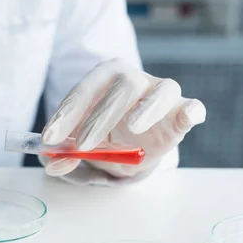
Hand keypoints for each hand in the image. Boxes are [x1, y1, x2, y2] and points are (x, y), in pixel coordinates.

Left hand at [41, 58, 205, 176]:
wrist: (133, 146)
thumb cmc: (103, 135)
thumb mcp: (79, 143)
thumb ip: (65, 152)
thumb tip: (51, 163)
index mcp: (103, 78)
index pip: (84, 90)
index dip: (66, 115)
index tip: (50, 139)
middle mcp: (134, 79)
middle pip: (122, 88)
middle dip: (100, 117)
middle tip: (84, 146)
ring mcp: (161, 92)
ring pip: (161, 91)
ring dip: (147, 109)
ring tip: (133, 128)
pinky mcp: (183, 111)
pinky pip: (192, 107)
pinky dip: (191, 111)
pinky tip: (187, 117)